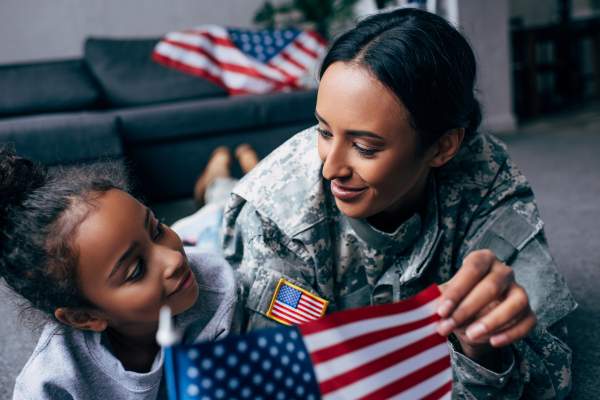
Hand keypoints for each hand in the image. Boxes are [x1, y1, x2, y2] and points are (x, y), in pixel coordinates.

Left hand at [436, 249, 536, 363]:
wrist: (472, 319)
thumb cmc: (457, 301)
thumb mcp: (445, 297)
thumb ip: (439, 299)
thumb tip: (429, 307)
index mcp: (482, 259)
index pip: (472, 269)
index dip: (457, 290)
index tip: (441, 311)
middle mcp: (504, 271)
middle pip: (491, 287)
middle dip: (467, 309)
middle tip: (447, 327)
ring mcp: (519, 291)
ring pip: (516, 303)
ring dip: (492, 321)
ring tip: (470, 335)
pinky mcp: (528, 311)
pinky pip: (527, 322)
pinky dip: (511, 334)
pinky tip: (493, 342)